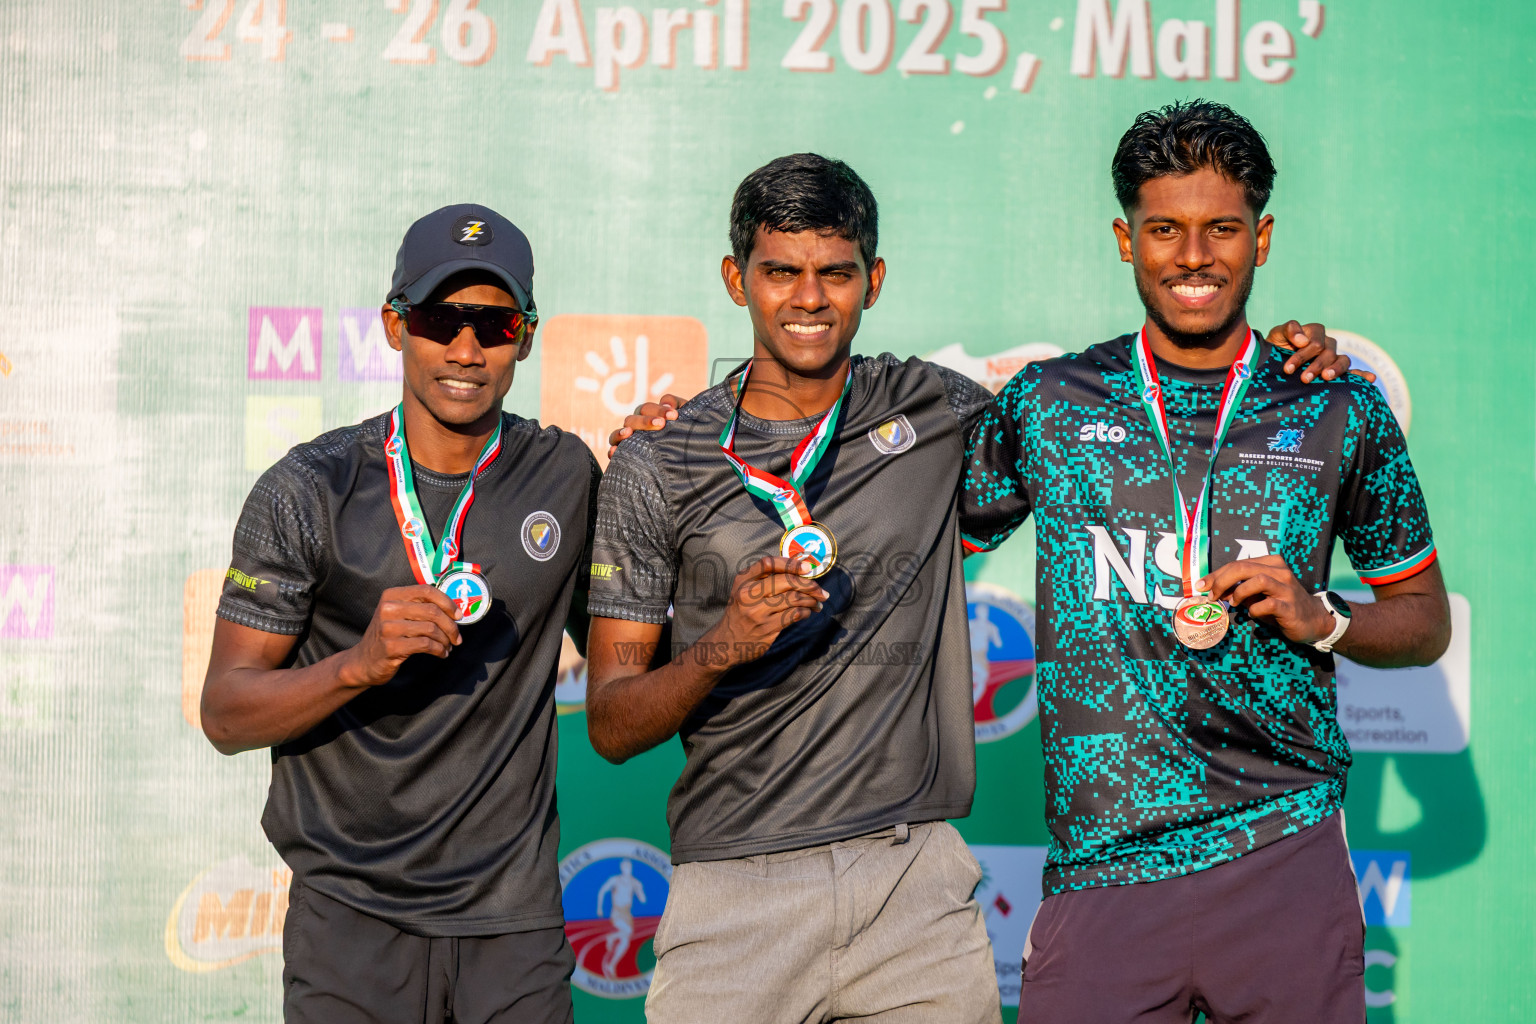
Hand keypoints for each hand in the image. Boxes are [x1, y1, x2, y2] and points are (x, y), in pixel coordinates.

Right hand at [340, 585, 462, 686]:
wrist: (364, 661)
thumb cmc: (389, 636)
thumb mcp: (399, 615)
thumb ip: (421, 608)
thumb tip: (455, 610)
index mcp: (392, 595)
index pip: (427, 591)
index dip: (447, 602)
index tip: (459, 615)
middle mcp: (388, 608)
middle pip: (432, 611)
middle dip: (451, 626)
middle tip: (457, 637)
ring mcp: (387, 628)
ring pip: (431, 629)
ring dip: (445, 640)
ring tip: (448, 646)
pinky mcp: (391, 647)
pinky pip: (425, 644)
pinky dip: (439, 650)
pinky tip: (441, 654)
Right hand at [607, 393, 687, 456]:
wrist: (690, 460)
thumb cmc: (686, 436)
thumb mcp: (687, 420)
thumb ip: (678, 405)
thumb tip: (666, 403)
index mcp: (648, 417)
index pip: (648, 409)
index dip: (659, 410)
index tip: (674, 415)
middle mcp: (635, 428)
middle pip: (633, 420)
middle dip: (645, 421)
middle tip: (660, 424)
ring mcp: (627, 442)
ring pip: (617, 434)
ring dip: (621, 432)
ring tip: (629, 433)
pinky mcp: (624, 458)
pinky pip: (613, 454)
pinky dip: (612, 451)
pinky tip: (615, 451)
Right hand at [702, 556, 827, 668]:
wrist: (725, 643)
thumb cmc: (741, 612)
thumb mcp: (744, 590)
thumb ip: (765, 578)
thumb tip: (800, 567)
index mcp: (742, 580)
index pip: (768, 564)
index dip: (790, 563)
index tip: (807, 567)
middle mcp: (747, 594)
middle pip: (785, 581)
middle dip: (809, 585)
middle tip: (821, 591)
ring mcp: (757, 613)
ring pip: (793, 599)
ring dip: (811, 600)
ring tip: (817, 603)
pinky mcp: (766, 629)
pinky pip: (793, 615)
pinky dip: (805, 612)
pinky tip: (807, 612)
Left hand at [1197, 556, 1332, 644]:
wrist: (1313, 621)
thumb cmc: (1281, 605)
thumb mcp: (1259, 593)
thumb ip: (1240, 588)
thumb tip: (1214, 590)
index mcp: (1271, 564)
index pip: (1238, 563)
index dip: (1217, 574)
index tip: (1202, 585)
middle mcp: (1280, 572)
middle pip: (1244, 567)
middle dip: (1222, 580)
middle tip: (1211, 595)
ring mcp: (1287, 589)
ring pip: (1258, 580)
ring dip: (1239, 592)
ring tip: (1232, 603)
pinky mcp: (1290, 607)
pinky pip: (1267, 604)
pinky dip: (1254, 610)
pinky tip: (1252, 614)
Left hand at [1265, 321, 1375, 383]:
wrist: (1272, 364)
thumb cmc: (1275, 348)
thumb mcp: (1277, 335)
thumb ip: (1289, 330)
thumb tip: (1303, 340)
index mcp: (1314, 333)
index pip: (1316, 342)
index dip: (1303, 354)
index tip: (1288, 369)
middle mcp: (1327, 344)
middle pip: (1328, 352)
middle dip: (1316, 366)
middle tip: (1304, 378)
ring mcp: (1333, 358)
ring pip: (1343, 361)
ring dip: (1336, 370)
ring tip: (1326, 378)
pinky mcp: (1336, 372)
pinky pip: (1353, 372)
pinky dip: (1362, 375)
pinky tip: (1370, 378)